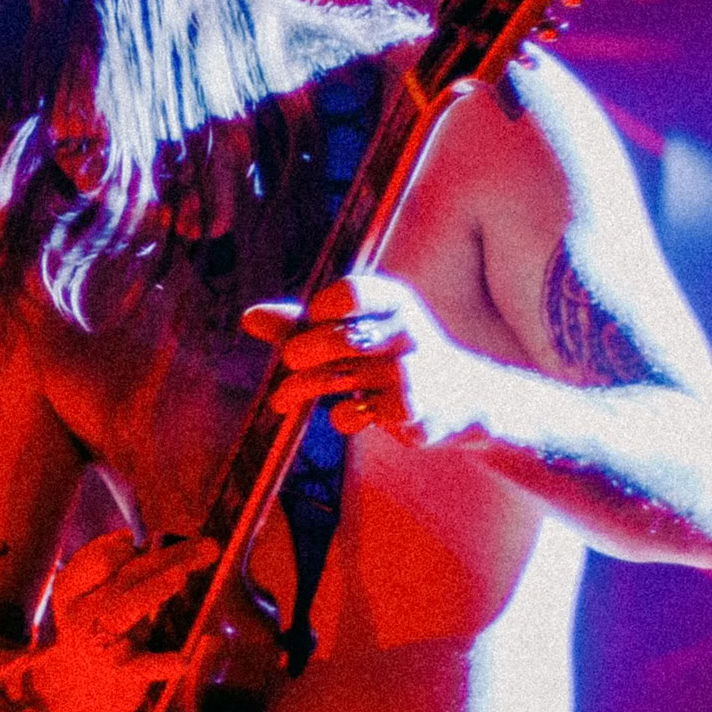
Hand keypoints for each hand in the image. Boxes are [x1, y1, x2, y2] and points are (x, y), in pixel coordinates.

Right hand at [37, 529, 217, 711]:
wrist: (79, 690)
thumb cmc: (94, 628)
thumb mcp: (88, 596)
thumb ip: (104, 563)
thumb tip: (127, 536)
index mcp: (71, 591)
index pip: (97, 561)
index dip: (120, 549)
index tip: (141, 543)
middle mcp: (81, 616)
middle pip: (126, 578)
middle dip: (167, 558)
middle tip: (207, 546)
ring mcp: (100, 645)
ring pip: (127, 610)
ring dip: (153, 591)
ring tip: (180, 576)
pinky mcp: (121, 675)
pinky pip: (143, 666)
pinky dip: (162, 663)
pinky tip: (183, 660)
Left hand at [242, 275, 489, 447]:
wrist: (462, 398)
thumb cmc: (394, 358)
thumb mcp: (355, 333)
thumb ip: (303, 326)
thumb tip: (249, 317)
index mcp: (393, 301)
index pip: (348, 294)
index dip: (317, 313)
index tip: (308, 327)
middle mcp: (408, 330)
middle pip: (341, 337)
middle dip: (302, 352)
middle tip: (290, 363)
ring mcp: (416, 370)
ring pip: (348, 377)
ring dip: (305, 387)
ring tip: (283, 398)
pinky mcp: (417, 410)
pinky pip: (365, 413)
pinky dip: (345, 418)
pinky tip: (347, 416)